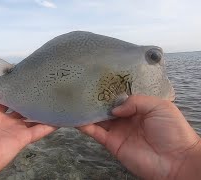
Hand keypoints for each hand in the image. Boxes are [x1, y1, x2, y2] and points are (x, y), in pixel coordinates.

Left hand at [0, 97, 56, 178]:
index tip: (20, 83)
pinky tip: (59, 118)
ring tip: (53, 101)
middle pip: (20, 110)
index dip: (12, 94)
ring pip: (32, 120)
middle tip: (39, 89)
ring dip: (41, 112)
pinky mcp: (21, 139)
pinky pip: (38, 131)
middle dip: (28, 101)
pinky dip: (49, 126)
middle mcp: (4, 124)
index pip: (5, 103)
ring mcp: (14, 132)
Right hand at [78, 96, 199, 178]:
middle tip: (83, 89)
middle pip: (106, 107)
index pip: (120, 97)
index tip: (98, 82)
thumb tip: (114, 109)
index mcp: (139, 108)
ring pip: (98, 119)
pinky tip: (77, 118)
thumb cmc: (174, 131)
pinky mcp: (112, 143)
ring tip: (76, 101)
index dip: (110, 91)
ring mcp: (118, 131)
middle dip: (96, 99)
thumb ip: (135, 101)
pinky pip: (95, 133)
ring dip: (88, 111)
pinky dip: (85, 126)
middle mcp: (126, 118)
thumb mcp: (159, 106)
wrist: (176, 161)